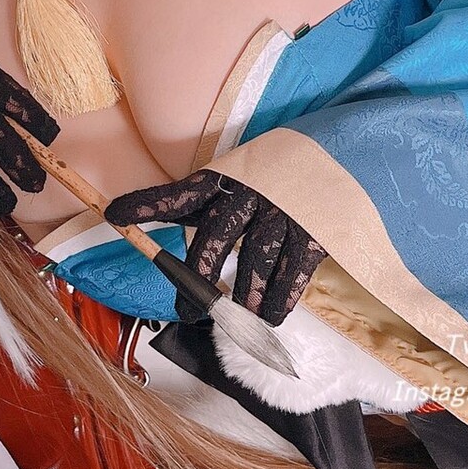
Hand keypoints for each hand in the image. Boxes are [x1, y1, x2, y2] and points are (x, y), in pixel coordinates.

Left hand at [104, 170, 325, 324]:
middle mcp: (254, 191)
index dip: (149, 203)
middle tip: (188, 311)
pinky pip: (292, 273)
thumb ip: (211, 201)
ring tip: (240, 316)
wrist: (351, 152)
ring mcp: (287, 209)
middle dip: (197, 277)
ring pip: (255, 260)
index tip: (115, 215)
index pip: (184, 191)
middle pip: (216, 235)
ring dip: (244, 296)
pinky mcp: (317, 229)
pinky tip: (271, 316)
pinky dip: (279, 300)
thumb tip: (165, 231)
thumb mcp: (247, 176)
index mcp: (232, 177)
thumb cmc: (288, 173)